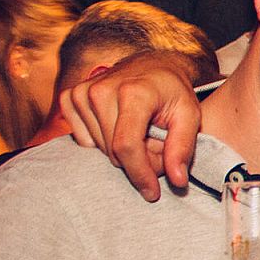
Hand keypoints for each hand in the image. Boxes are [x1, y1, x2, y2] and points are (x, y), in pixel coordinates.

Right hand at [60, 51, 201, 201]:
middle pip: (113, 152)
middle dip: (137, 162)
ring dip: (122, 153)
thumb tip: (177, 181)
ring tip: (141, 135)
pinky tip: (120, 128)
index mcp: (133, 93)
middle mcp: (101, 90)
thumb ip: (183, 148)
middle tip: (156, 149)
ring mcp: (82, 92)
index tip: (152, 193)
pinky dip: (103, 142)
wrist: (152, 66)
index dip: (139, 174)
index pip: (126, 146)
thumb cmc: (173, 92)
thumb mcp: (190, 116)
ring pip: (98, 149)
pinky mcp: (70, 97)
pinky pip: (83, 140)